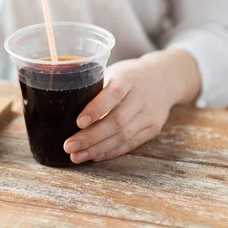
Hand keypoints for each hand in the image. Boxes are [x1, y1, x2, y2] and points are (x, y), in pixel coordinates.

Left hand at [63, 49, 200, 162]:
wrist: (166, 78)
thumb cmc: (130, 75)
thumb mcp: (115, 71)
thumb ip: (95, 85)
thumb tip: (62, 101)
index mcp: (128, 78)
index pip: (112, 94)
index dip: (95, 109)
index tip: (78, 122)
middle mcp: (140, 97)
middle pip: (116, 121)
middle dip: (90, 137)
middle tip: (68, 146)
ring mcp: (149, 115)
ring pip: (122, 136)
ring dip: (97, 149)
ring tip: (76, 156)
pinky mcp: (152, 129)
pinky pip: (130, 144)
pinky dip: (111, 152)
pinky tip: (94, 156)